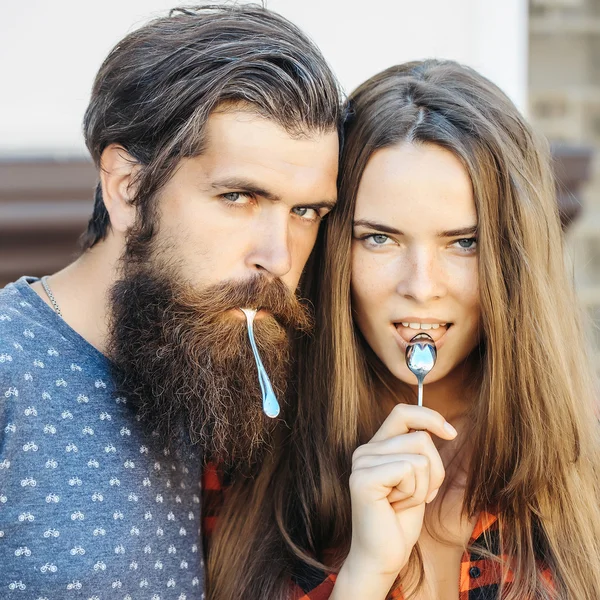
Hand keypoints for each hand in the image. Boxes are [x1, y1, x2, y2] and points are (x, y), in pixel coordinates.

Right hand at [333, 404, 456, 598]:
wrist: (383, 557)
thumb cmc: (401, 520)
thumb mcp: (417, 478)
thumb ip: (420, 451)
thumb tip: (443, 427)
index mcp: (375, 446)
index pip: (403, 412)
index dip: (429, 416)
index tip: (451, 433)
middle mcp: (364, 450)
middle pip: (420, 437)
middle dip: (434, 471)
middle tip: (417, 496)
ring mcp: (361, 463)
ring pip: (419, 456)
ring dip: (423, 486)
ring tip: (403, 502)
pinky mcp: (364, 479)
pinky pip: (409, 469)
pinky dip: (414, 493)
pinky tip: (396, 507)